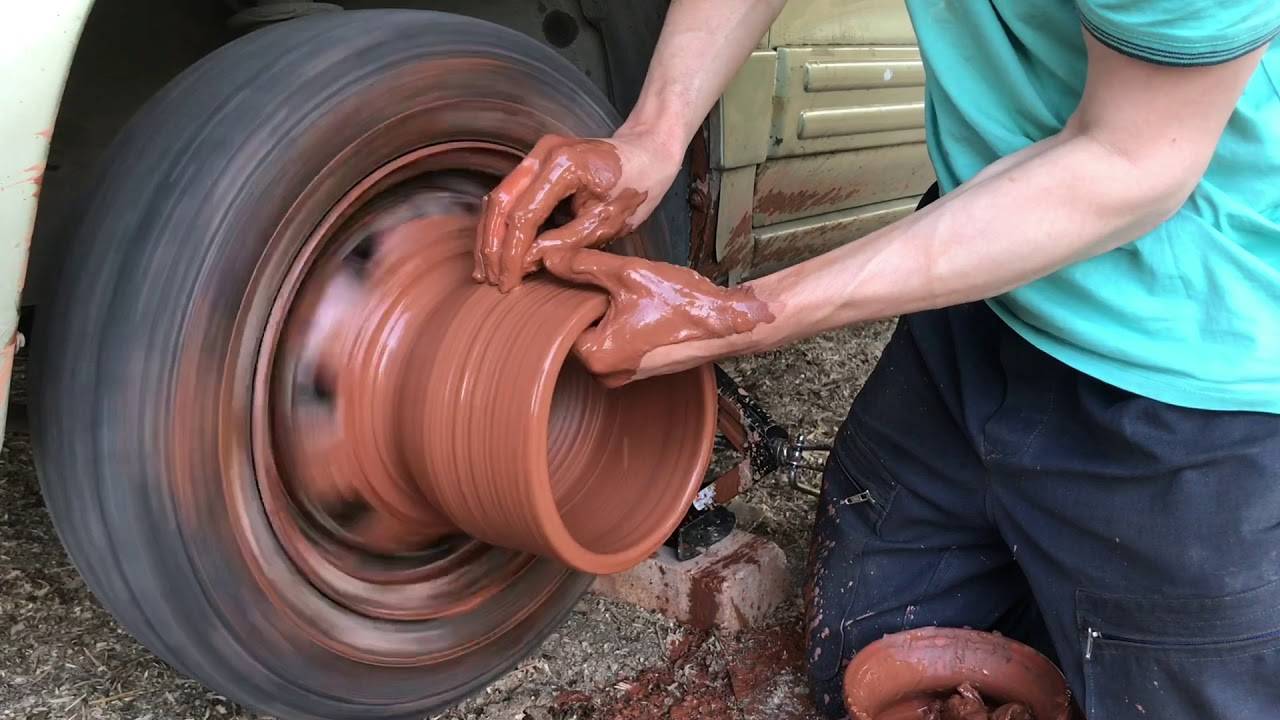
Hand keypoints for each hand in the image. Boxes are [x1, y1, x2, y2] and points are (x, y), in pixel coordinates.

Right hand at [474, 129, 680, 291]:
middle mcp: (544, 152)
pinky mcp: (537, 160)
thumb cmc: (636, 186)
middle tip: (489, 280)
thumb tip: (527, 264)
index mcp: (565, 165)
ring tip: (485, 270)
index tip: (507, 283)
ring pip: (499, 197)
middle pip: (500, 202)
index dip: (512, 254)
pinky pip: (510, 193)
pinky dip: (502, 222)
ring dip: (490, 235)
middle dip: (492, 246)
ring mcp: (538, 153)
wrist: (648, 152)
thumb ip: (565, 243)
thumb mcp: (606, 222)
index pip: (524, 215)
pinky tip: (498, 249)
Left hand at [541, 248, 774, 386]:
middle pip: (575, 328)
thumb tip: (546, 256)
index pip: (557, 319)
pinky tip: (637, 305)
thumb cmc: (682, 302)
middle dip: (585, 301)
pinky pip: (613, 342)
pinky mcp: (636, 370)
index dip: (566, 291)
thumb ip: (582, 264)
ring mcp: (621, 376)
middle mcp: (603, 375)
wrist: (727, 322)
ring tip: (627, 291)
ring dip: (603, 310)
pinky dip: (618, 322)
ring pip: (596, 333)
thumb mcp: (628, 273)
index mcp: (594, 357)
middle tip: (609, 279)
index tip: (578, 271)